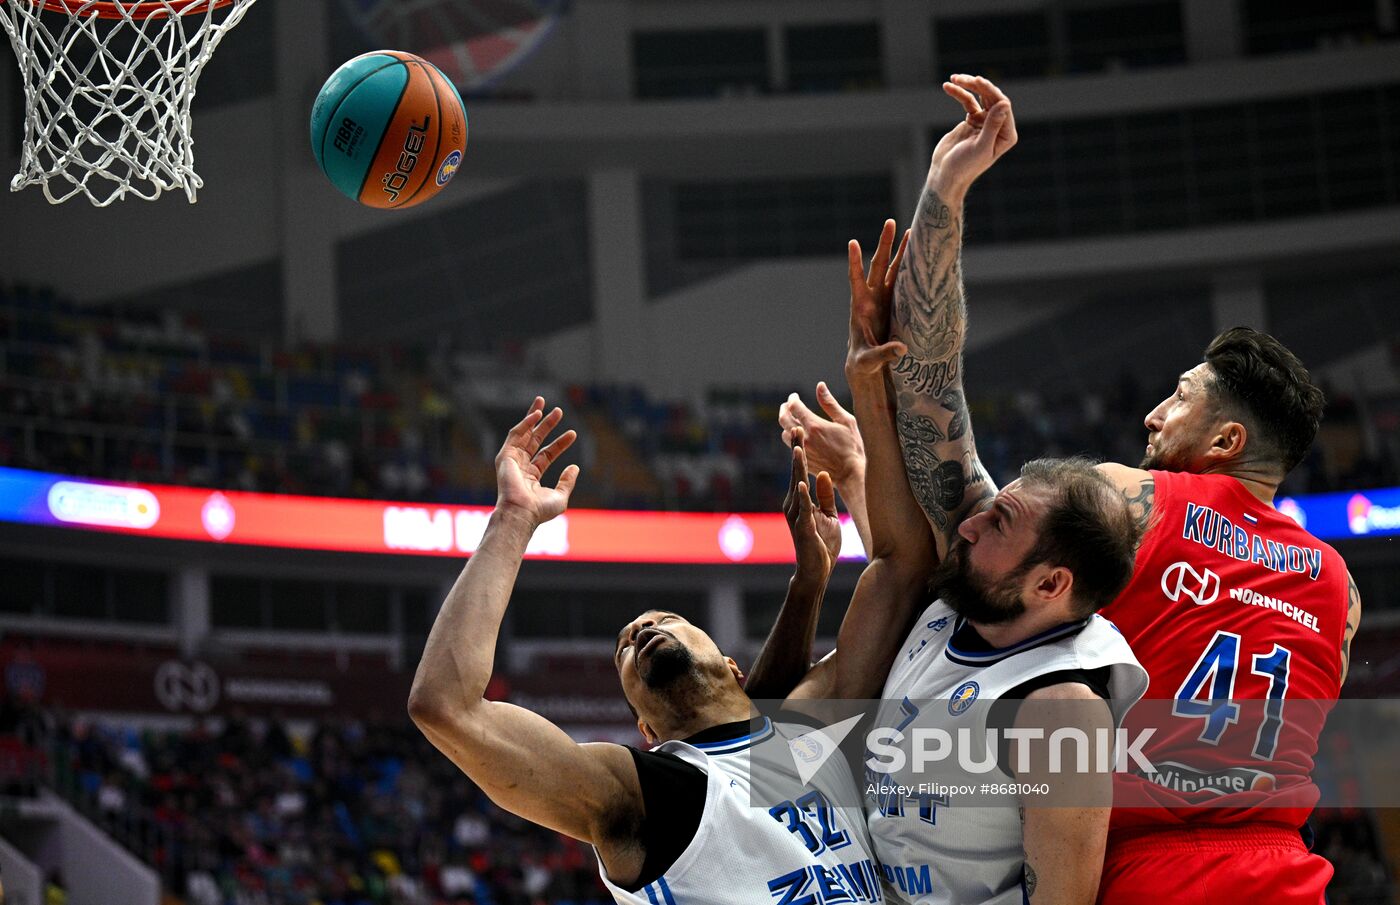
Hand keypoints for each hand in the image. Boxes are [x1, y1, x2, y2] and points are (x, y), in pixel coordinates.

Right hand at [493, 397, 579, 526]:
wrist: (522, 512)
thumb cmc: (539, 510)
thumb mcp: (560, 496)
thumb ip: (567, 481)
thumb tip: (575, 467)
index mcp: (532, 476)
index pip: (547, 454)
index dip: (560, 444)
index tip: (573, 433)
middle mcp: (521, 466)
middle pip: (534, 440)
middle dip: (546, 425)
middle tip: (559, 411)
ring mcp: (512, 460)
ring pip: (524, 433)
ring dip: (533, 416)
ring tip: (544, 402)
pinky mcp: (505, 456)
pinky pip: (515, 434)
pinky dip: (525, 422)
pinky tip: (536, 413)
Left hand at [779, 383, 864, 486]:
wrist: (850, 474)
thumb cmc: (853, 446)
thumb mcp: (846, 421)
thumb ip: (830, 403)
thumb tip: (820, 385)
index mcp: (814, 425)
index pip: (794, 407)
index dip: (792, 399)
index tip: (794, 396)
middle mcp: (804, 437)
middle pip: (783, 419)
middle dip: (784, 409)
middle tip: (788, 405)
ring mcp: (802, 450)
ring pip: (784, 433)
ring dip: (787, 424)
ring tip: (793, 420)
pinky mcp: (802, 460)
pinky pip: (791, 445)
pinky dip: (792, 437)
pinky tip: (800, 435)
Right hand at [783, 429, 840, 576]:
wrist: (816, 571)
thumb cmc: (822, 544)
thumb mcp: (827, 514)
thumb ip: (823, 495)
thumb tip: (821, 473)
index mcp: (799, 500)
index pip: (800, 470)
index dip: (801, 451)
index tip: (801, 430)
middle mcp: (793, 504)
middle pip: (795, 472)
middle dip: (796, 450)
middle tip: (796, 428)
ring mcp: (796, 515)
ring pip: (796, 486)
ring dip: (796, 467)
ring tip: (797, 448)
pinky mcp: (803, 528)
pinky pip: (803, 508)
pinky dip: (803, 495)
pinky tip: (802, 482)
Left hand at [845, 218, 908, 378]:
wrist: (866, 364)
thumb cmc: (863, 363)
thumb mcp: (870, 360)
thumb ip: (883, 354)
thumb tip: (902, 349)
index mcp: (860, 307)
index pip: (855, 280)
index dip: (854, 262)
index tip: (852, 242)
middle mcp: (871, 298)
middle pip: (878, 266)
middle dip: (884, 244)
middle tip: (890, 222)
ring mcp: (883, 299)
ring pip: (892, 270)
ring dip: (900, 251)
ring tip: (909, 231)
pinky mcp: (893, 304)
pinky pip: (901, 281)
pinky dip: (909, 268)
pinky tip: (918, 255)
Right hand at [927, 74, 1017, 199]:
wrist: (945, 175)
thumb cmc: (964, 166)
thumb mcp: (980, 147)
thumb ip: (993, 126)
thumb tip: (1004, 103)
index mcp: (1005, 134)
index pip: (1002, 106)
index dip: (991, 91)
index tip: (977, 81)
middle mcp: (998, 126)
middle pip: (992, 98)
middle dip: (978, 86)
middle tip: (963, 78)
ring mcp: (985, 122)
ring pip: (980, 97)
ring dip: (967, 86)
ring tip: (954, 79)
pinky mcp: (971, 121)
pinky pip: (967, 102)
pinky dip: (958, 94)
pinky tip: (948, 87)